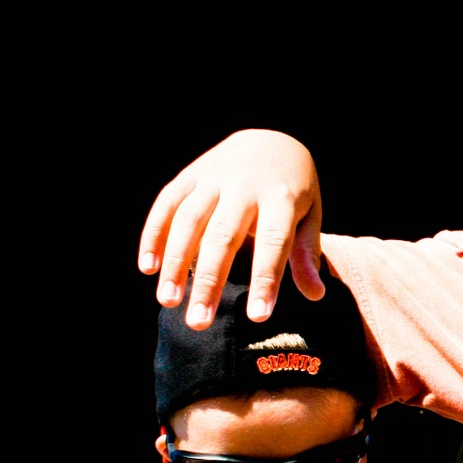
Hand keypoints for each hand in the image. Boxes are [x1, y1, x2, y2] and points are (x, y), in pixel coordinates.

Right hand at [139, 130, 323, 327]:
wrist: (269, 139)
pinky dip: (153, 234)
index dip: (266, 280)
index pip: (274, 242)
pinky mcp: (189, 174)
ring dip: (174, 262)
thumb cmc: (292, 190)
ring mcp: (213, 177)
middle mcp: (245, 185)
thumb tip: (315, 295)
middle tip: (198, 323)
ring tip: (167, 301)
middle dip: (209, 281)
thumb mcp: (309, 215)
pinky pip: (166, 204)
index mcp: (282, 197)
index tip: (258, 317)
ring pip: (188, 220)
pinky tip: (147, 268)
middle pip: (223, 237)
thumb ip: (307, 253)